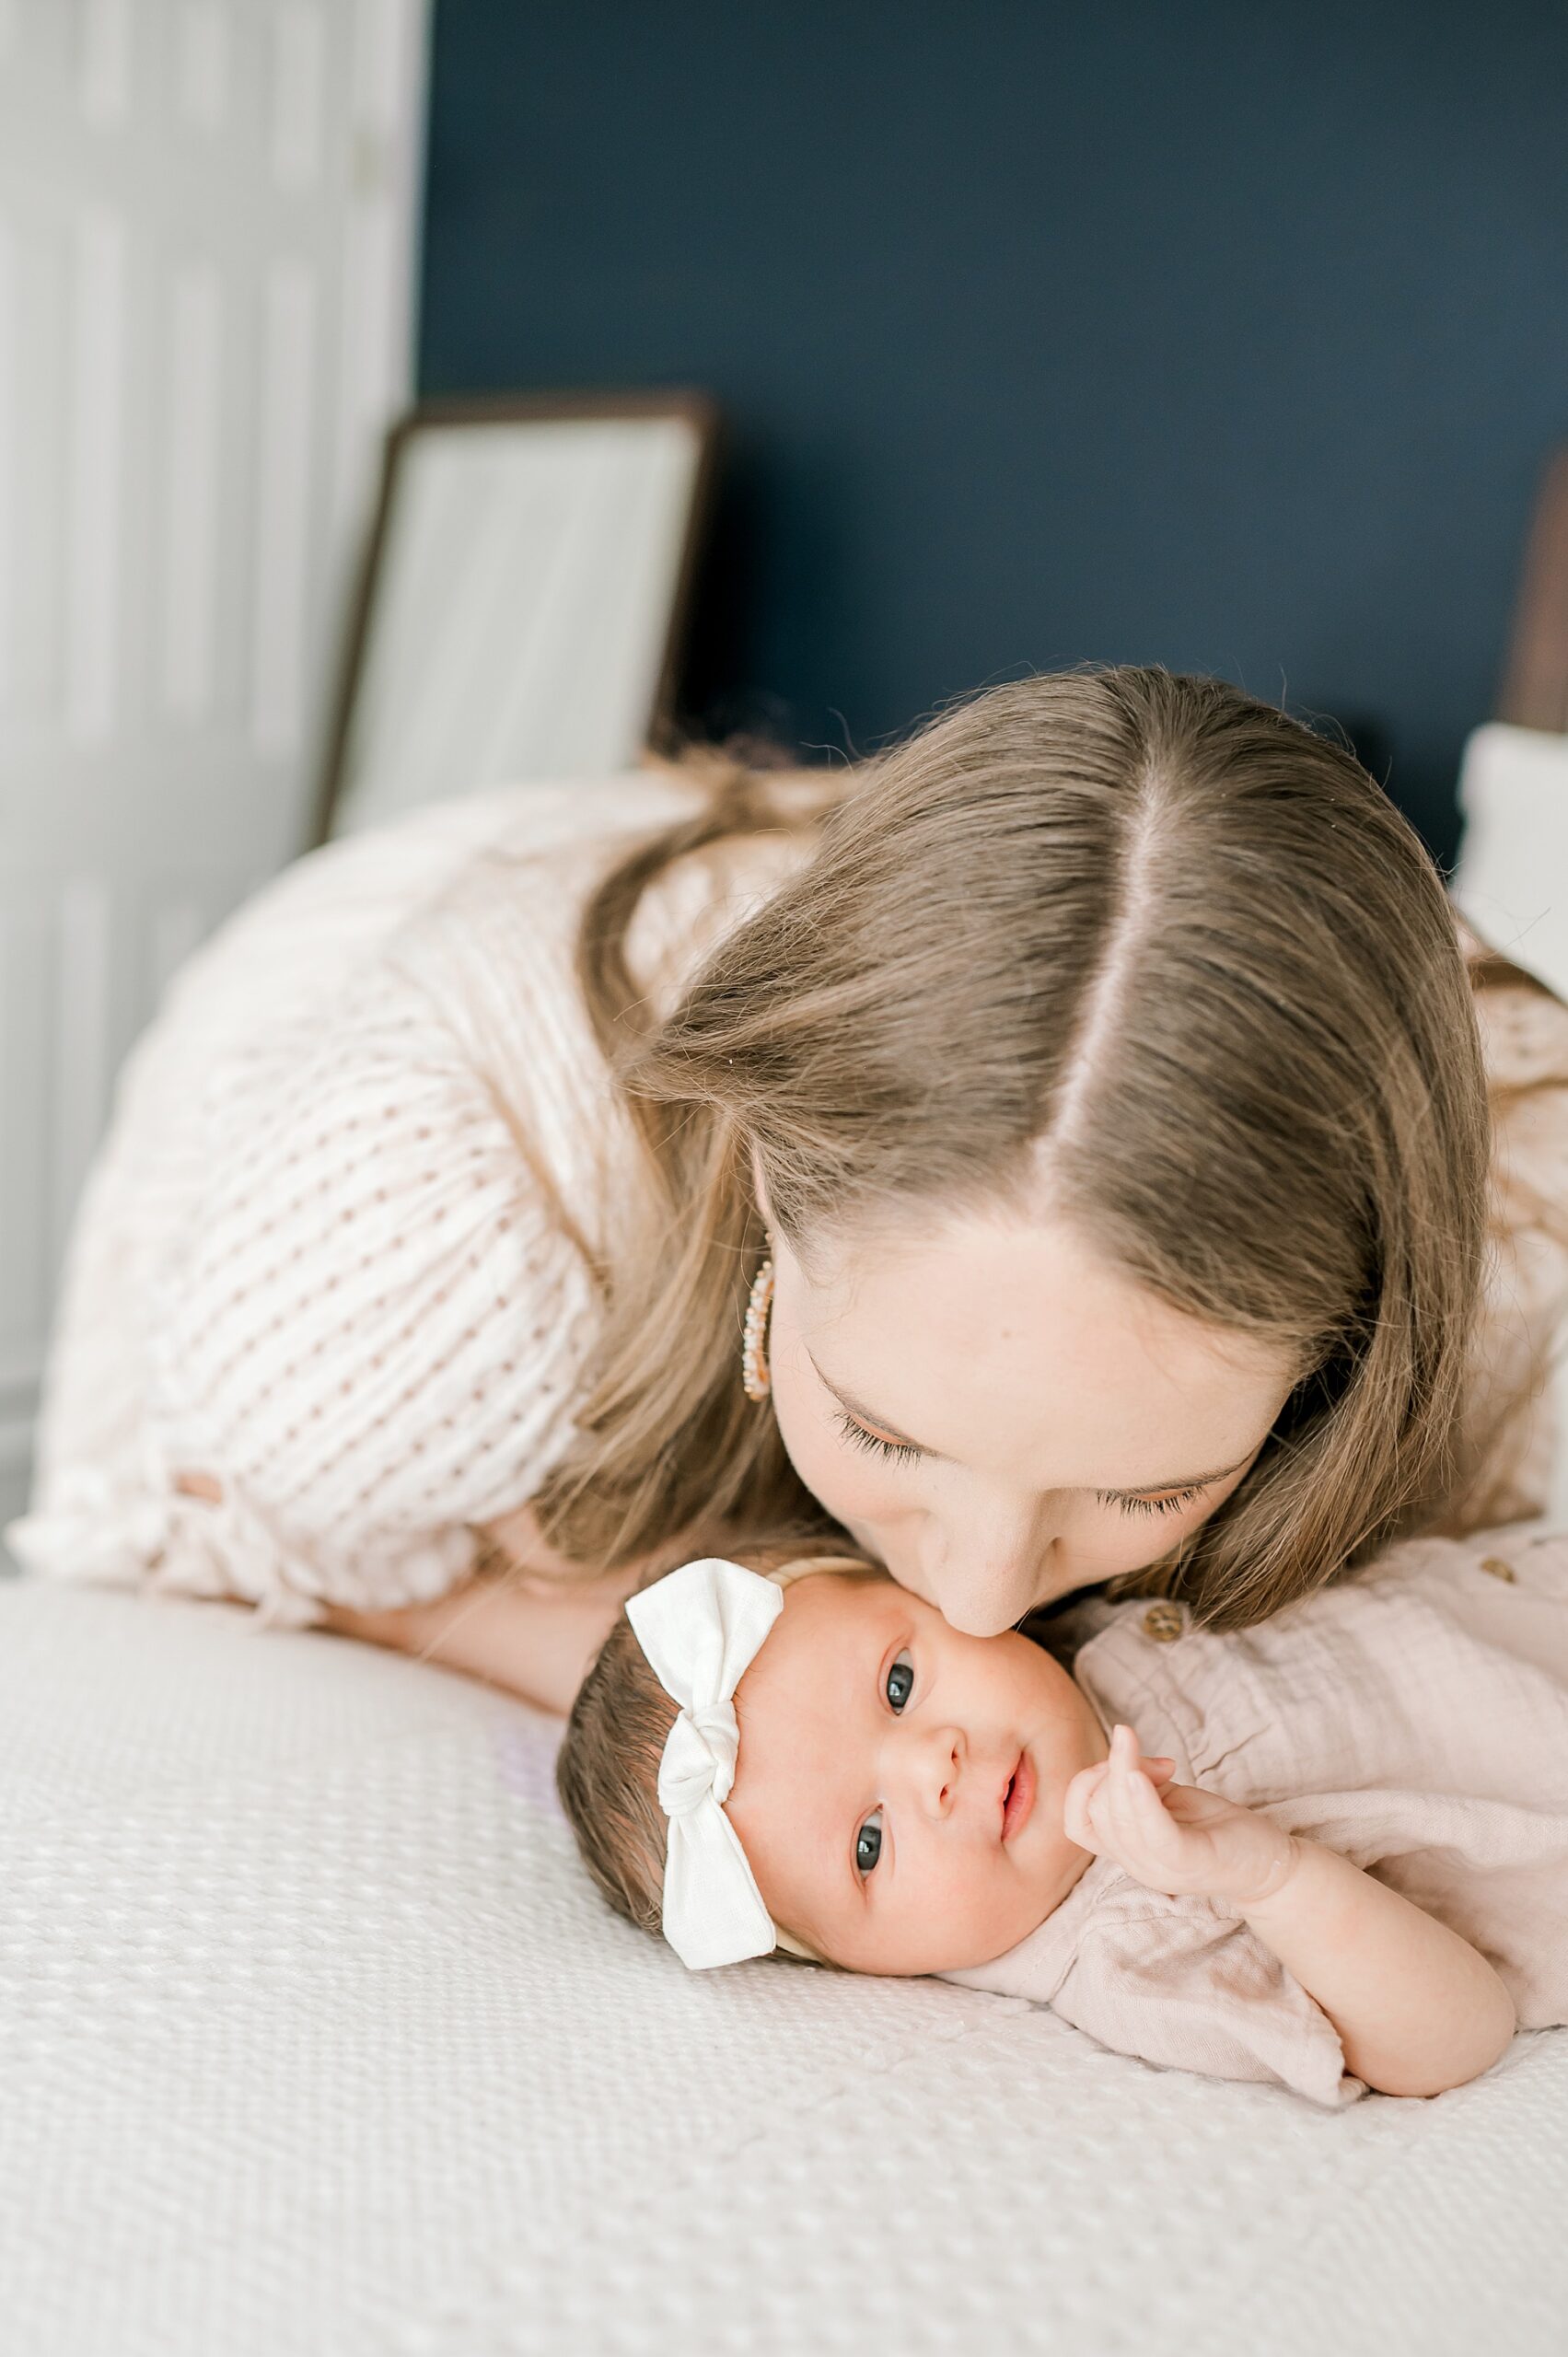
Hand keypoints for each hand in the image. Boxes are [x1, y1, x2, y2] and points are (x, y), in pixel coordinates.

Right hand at [1064, 1723, 1297, 1908]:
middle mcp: (1138, 1865)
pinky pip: (1153, 1833)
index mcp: (1128, 1852)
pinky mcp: (1190, 1862)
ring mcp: (1162, 1869)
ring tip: (1165, 1766)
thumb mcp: (1169, 1798)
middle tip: (1161, 1764)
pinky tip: (1140, 1775)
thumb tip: (1123, 1750)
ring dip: (1127, 1772)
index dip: (1083, 1784)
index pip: (1077, 1821)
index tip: (1121, 1763)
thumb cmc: (1218, 1828)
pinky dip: (1142, 1800)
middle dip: (1115, 1770)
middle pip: (1097, 1810)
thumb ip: (1139, 1780)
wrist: (1270, 1865)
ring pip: (1118, 1817)